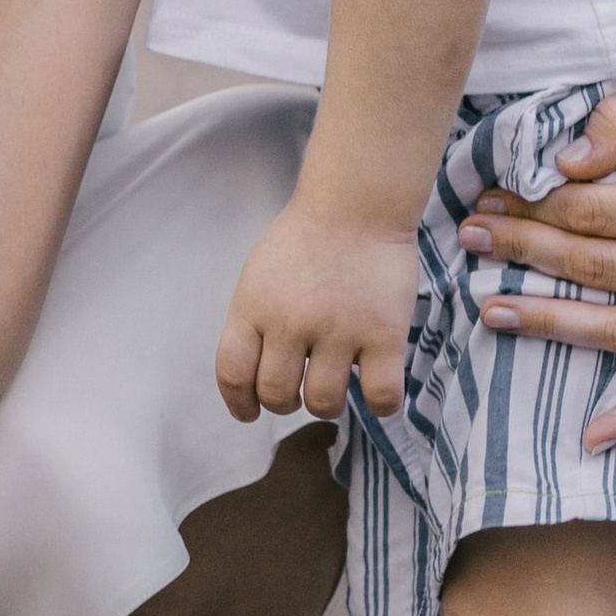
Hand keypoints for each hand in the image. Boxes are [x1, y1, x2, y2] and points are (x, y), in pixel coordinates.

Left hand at [215, 202, 414, 426]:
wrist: (358, 202)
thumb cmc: (308, 236)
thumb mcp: (259, 273)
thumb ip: (253, 319)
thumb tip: (253, 371)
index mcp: (253, 307)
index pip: (232, 374)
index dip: (239, 403)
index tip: (250, 412)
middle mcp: (289, 323)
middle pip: (276, 395)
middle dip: (287, 402)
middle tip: (301, 389)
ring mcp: (338, 330)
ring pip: (323, 402)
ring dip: (328, 403)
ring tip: (337, 383)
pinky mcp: (383, 334)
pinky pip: (380, 397)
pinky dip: (379, 402)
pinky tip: (377, 382)